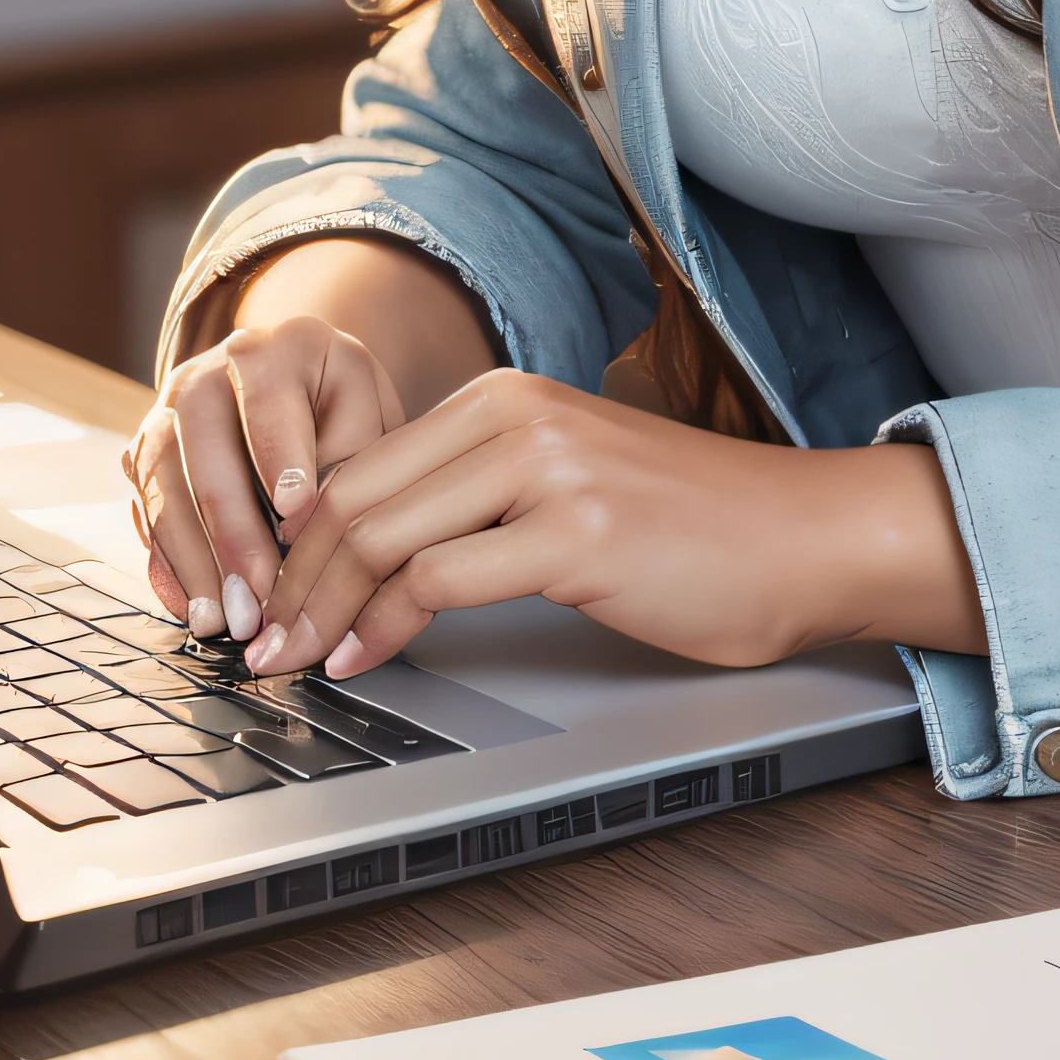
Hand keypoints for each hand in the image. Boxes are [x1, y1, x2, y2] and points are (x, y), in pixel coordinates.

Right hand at [123, 315, 402, 643]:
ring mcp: (163, 419)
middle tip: (259, 598)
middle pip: (204, 454)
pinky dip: (171, 569)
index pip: (267, 406)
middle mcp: (202, 377)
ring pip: (164, 490)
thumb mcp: (367, 410)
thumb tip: (306, 526)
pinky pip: (147, 519)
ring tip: (227, 621)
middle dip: (232, 535)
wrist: (299, 390)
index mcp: (268, 351)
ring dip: (196, 563)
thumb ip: (347, 455)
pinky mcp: (143, 462)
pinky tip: (198, 610)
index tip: (297, 517)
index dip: (279, 462)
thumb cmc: (340, 407)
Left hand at [236, 368, 986, 680]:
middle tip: (257, 643)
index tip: (269, 601)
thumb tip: (377, 557)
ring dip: (322, 609)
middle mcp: (519, 417)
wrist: (802, 537)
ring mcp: (547, 470)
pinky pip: (442, 580)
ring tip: (292, 661)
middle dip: (292, 580)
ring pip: (384, 535)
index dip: (299, 543)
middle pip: (357, 498)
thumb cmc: (693, 526)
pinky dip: (385, 627)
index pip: (363, 467)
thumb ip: (480, 496)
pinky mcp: (576, 534)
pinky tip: (366, 658)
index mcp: (508, 398)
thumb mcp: (568, 484)